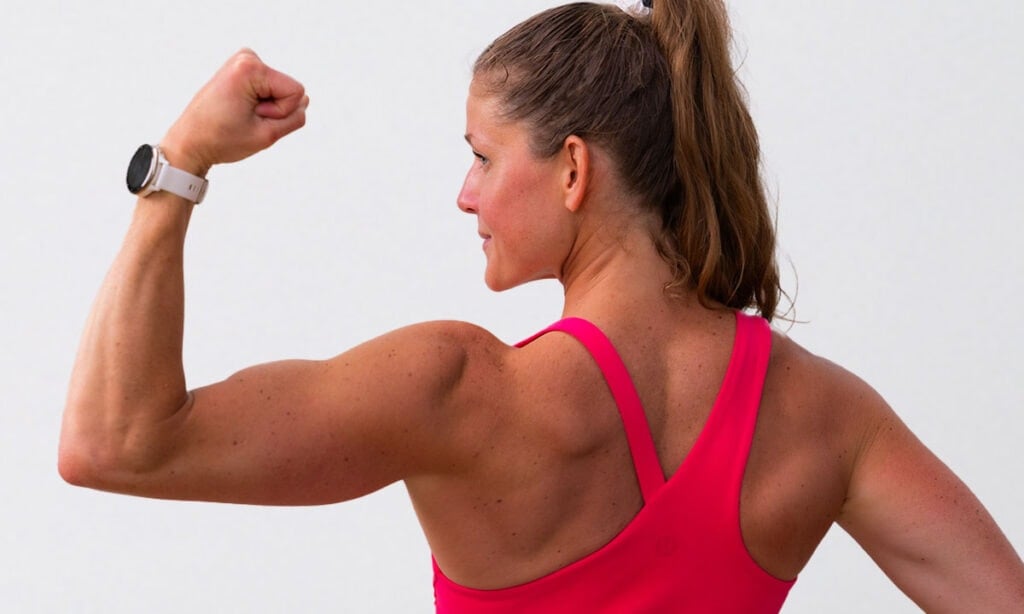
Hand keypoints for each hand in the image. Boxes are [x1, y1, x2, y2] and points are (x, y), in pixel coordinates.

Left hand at [161, 49, 308, 175]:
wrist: (190, 141)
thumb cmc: (221, 139)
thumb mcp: (268, 135)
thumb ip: (296, 118)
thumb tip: (303, 102)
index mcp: (250, 67)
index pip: (297, 92)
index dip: (280, 112)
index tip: (254, 117)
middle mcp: (246, 57)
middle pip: (288, 89)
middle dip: (273, 110)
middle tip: (245, 118)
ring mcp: (243, 62)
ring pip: (280, 91)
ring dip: (266, 108)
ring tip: (240, 114)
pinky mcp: (241, 70)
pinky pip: (269, 89)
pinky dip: (259, 104)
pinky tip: (239, 109)